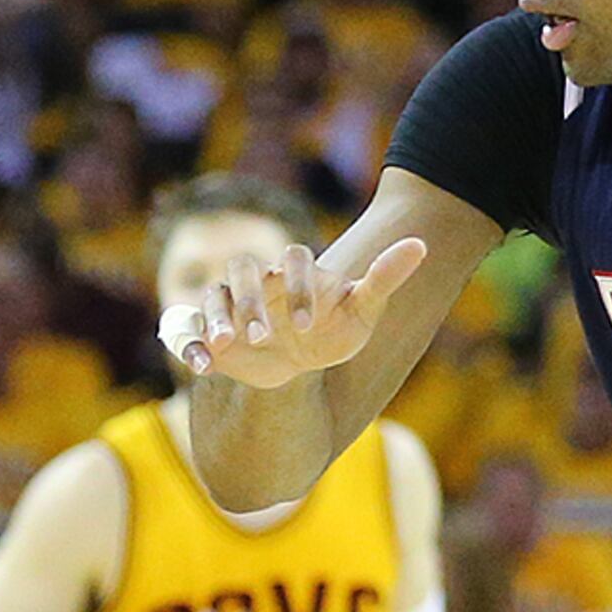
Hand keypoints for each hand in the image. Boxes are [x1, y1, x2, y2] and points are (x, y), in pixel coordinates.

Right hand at [160, 238, 433, 389]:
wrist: (298, 365)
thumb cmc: (332, 331)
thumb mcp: (363, 311)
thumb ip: (385, 277)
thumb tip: (422, 244)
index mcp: (293, 269)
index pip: (291, 257)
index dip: (299, 288)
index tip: (310, 327)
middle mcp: (257, 280)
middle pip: (241, 268)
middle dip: (250, 300)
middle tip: (264, 335)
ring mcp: (228, 305)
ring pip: (213, 296)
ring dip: (219, 319)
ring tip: (228, 345)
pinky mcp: (208, 332)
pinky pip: (188, 331)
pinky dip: (190, 346)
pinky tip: (202, 367)